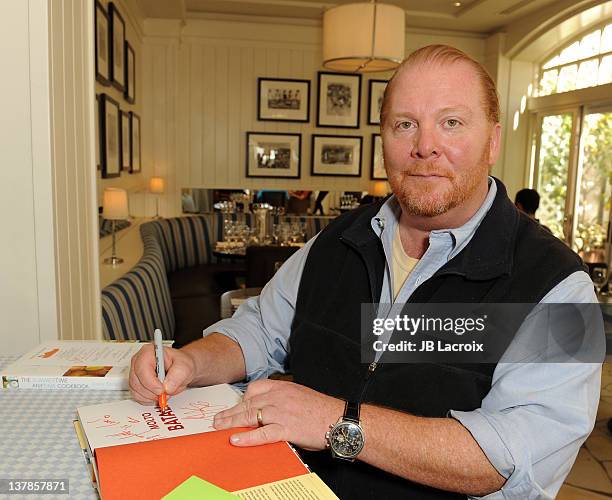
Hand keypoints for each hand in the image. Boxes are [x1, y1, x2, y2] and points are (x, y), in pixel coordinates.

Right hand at [129, 344, 195, 404]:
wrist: (180, 369)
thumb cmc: (180, 363)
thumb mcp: (185, 366)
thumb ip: (178, 375)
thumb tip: (167, 387)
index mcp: (148, 352)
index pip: (142, 368)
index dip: (151, 382)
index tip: (162, 390)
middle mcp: (138, 361)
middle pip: (136, 381)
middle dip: (152, 392)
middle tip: (166, 392)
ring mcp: (135, 373)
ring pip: (136, 391)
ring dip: (151, 396)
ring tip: (164, 392)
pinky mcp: (135, 384)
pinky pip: (137, 397)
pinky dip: (148, 399)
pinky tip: (157, 394)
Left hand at [213, 379, 343, 449]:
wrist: (338, 419)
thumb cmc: (321, 410)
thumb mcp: (299, 396)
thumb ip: (281, 399)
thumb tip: (267, 408)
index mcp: (283, 387)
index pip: (255, 388)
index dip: (242, 399)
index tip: (234, 406)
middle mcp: (279, 397)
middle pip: (248, 403)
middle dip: (230, 412)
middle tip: (217, 420)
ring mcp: (282, 413)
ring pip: (251, 416)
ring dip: (232, 423)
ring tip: (219, 429)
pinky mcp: (286, 429)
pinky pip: (263, 433)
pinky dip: (247, 437)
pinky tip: (235, 440)